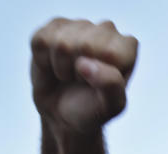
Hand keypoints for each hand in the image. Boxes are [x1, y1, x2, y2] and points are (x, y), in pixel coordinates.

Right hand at [31, 19, 137, 134]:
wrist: (64, 114)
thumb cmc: (92, 109)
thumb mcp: (110, 106)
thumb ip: (111, 85)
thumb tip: (86, 63)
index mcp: (126, 48)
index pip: (108, 52)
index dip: (97, 74)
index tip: (98, 85)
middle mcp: (106, 30)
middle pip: (83, 44)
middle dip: (77, 71)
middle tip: (81, 81)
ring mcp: (80, 25)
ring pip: (60, 42)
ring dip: (60, 67)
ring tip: (69, 74)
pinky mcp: (54, 26)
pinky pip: (41, 40)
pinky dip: (43, 60)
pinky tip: (54, 65)